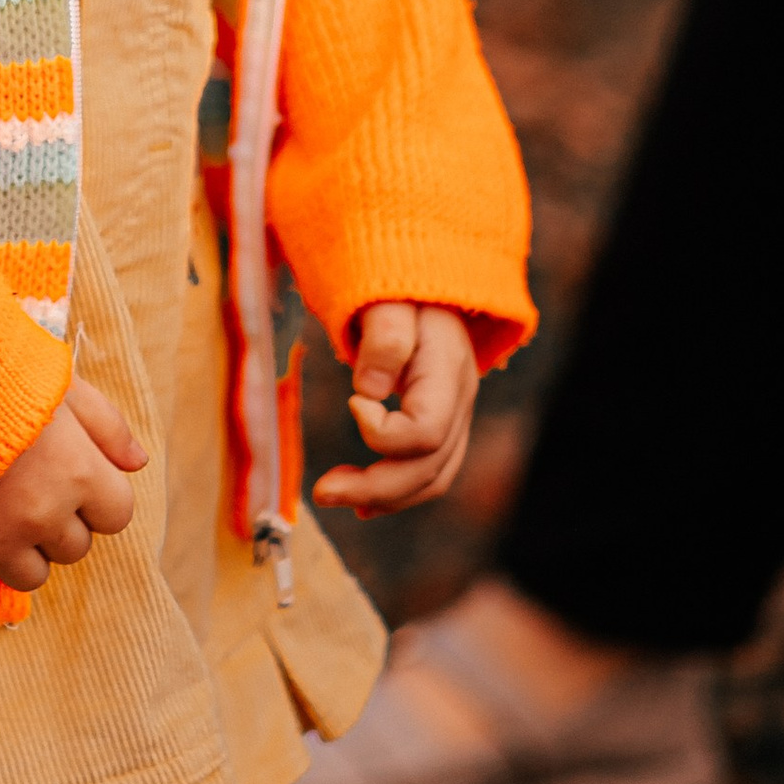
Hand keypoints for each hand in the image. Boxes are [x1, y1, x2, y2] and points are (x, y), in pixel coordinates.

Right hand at [0, 379, 147, 593]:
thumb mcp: (61, 382)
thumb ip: (106, 423)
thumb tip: (137, 462)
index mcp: (79, 472)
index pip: (117, 516)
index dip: (96, 497)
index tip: (71, 474)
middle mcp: (44, 513)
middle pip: (74, 548)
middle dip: (57, 521)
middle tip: (28, 483)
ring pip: (31, 576)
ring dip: (21, 550)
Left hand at [313, 300, 477, 517]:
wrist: (423, 281)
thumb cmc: (400, 286)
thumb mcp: (390, 298)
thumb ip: (384, 338)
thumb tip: (368, 391)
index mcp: (449, 370)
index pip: (428, 430)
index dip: (385, 432)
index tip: (352, 402)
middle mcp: (461, 401)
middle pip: (430, 467)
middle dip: (375, 487)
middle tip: (322, 491)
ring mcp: (456, 416)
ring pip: (432, 478)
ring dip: (382, 497)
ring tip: (331, 495)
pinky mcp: (441, 424)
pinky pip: (428, 472)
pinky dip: (396, 492)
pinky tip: (362, 502)